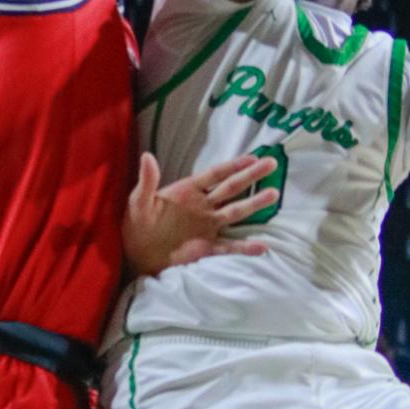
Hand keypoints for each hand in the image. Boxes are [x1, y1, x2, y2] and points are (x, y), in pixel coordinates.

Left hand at [122, 151, 277, 275]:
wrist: (136, 253)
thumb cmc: (137, 223)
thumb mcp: (138, 202)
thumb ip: (147, 181)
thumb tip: (147, 156)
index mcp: (188, 191)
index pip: (215, 175)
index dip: (233, 165)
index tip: (252, 157)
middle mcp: (203, 206)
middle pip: (231, 188)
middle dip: (250, 176)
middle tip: (272, 164)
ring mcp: (207, 227)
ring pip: (235, 212)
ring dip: (253, 204)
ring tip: (273, 194)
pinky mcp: (206, 248)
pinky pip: (229, 247)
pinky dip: (245, 248)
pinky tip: (262, 247)